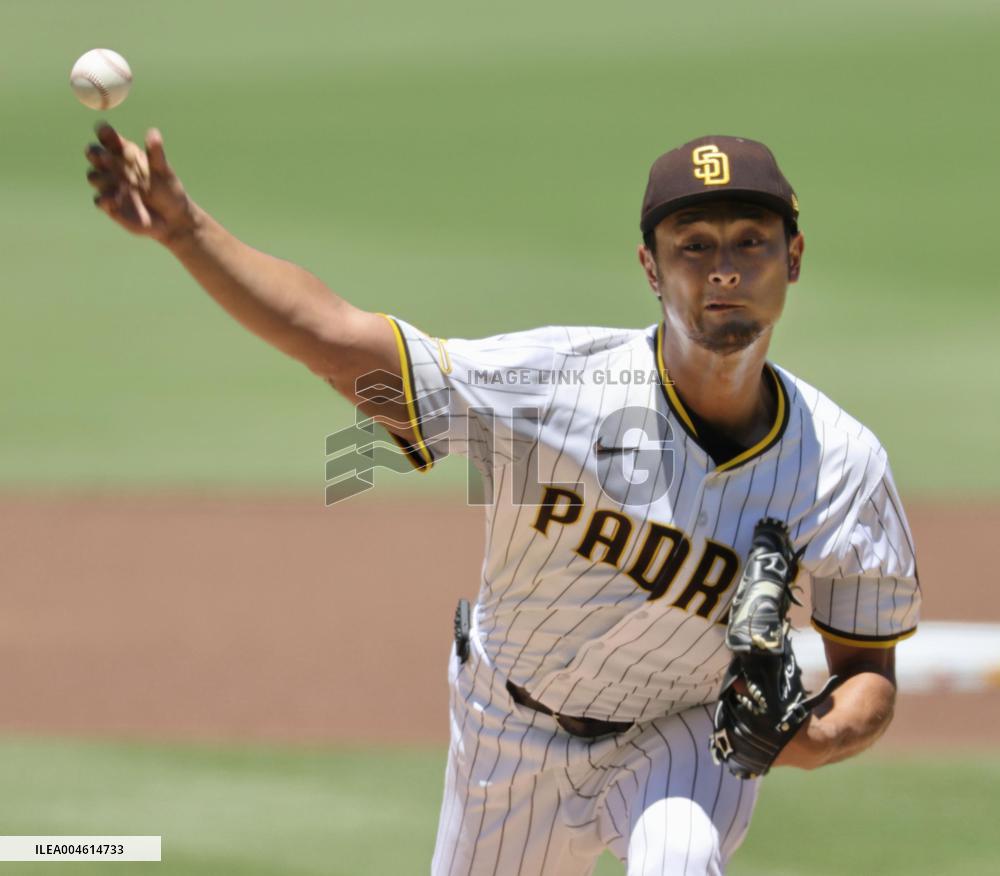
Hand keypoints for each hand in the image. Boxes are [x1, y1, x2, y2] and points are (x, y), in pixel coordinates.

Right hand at [85, 123, 196, 243]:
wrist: (172, 218)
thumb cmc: (167, 189)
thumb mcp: (163, 170)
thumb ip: (155, 153)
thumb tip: (153, 132)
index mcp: (125, 153)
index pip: (109, 138)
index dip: (104, 132)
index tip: (104, 130)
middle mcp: (113, 167)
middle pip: (94, 154)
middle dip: (95, 153)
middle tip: (105, 156)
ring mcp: (109, 186)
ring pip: (93, 176)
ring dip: (101, 177)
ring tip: (118, 182)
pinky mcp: (110, 205)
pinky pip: (99, 201)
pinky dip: (105, 199)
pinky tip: (115, 201)